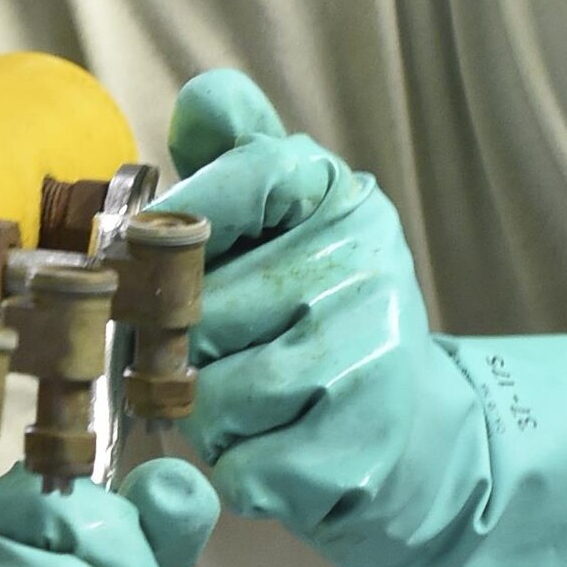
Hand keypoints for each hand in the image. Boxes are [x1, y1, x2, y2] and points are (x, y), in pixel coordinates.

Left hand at [160, 71, 566, 566]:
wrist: (415, 433)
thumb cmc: (319, 312)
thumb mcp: (289, 217)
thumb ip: (238, 149)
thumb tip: (200, 99)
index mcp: (345, 199)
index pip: (249, 167)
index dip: (185, 211)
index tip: (151, 244)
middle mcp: (367, 266)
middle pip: (202, 306)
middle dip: (177, 343)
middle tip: (200, 352)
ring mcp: (369, 360)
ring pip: (212, 395)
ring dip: (206, 414)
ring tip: (240, 402)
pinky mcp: (360, 450)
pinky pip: (241, 465)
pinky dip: (239, 467)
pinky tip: (274, 448)